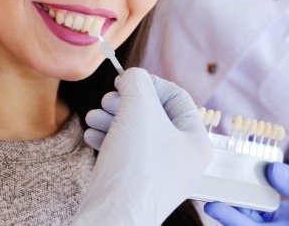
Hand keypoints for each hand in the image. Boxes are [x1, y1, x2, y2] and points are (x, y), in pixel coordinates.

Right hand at [72, 67, 211, 224]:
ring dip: (111, 119)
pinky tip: (91, 136)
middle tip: (107, 102)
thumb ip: (137, 81)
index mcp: (196, 141)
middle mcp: (183, 159)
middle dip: (125, 103)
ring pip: (136, 133)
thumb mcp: (139, 107)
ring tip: (93, 118)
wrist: (113, 217)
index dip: (150, 83)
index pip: (177, 97)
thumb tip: (131, 77)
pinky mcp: (138, 186)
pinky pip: (126, 153)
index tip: (126, 82)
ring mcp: (160, 175)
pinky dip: (108, 139)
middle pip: (153, 114)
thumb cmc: (135, 165)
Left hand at [204, 162, 288, 225]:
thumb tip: (272, 168)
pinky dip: (253, 186)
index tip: (212, 205)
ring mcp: (270, 224)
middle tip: (212, 178)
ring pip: (247, 206)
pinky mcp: (273, 216)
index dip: (228, 217)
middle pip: (241, 215)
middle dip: (228, 198)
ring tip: (224, 167)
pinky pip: (257, 200)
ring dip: (239, 189)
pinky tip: (247, 164)